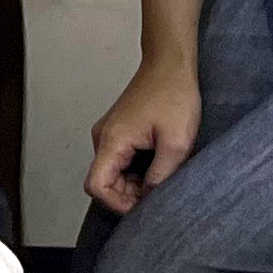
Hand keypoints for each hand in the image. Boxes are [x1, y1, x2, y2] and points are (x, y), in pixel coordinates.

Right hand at [86, 52, 203, 213]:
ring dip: (135, 182)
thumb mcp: (176, 143)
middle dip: (129, 195)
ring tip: (163, 174)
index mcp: (112, 140)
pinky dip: (136, 170)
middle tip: (160, 192)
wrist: (170, 66)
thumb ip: (160, 176)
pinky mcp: (118, 130)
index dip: (118, 204)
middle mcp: (103, 137)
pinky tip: (158, 162)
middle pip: (103, 182)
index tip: (144, 206)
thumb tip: (149, 199)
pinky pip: (120, 160)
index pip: (96, 186)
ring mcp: (109, 133)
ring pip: (113, 172)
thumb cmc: (174, 96)